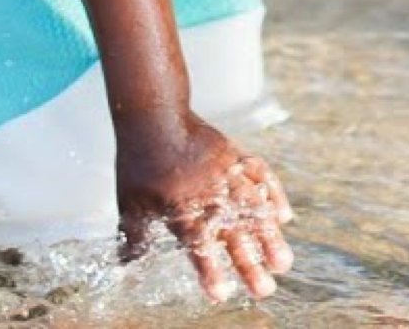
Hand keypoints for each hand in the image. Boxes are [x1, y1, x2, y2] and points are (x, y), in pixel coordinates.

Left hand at [117, 116, 293, 301]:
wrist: (153, 116)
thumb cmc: (138, 163)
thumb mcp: (129, 203)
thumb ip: (133, 238)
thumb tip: (124, 267)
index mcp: (179, 208)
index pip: (197, 245)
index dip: (210, 271)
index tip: (221, 294)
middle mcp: (206, 193)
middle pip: (232, 234)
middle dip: (249, 264)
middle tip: (265, 290)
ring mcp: (225, 173)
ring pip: (253, 209)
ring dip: (269, 237)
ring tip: (283, 263)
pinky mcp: (235, 155)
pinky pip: (260, 175)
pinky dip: (274, 195)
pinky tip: (284, 217)